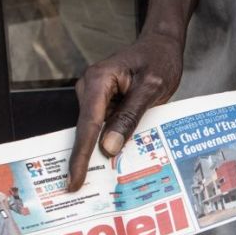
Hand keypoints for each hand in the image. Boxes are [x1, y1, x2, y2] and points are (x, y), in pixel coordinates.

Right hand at [67, 33, 183, 191]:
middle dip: (83, 159)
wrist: (161, 44)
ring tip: (94, 182)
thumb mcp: (152, 88)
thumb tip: (108, 147)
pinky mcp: (103, 102)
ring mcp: (95, 95)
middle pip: (86, 130)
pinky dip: (108, 142)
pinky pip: (103, 126)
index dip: (80, 155)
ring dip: (96, 153)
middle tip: (77, 190)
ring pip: (94, 131)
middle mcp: (89, 88)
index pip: (88, 125)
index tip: (74, 181)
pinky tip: (113, 161)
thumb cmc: (159, 60)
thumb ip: (130, 116)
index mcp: (98, 81)